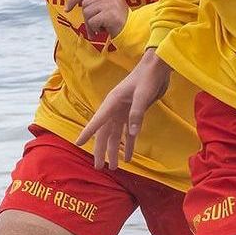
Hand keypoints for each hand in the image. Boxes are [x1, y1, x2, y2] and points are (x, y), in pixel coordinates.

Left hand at [64, 0, 128, 39]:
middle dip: (86, 18)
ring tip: (100, 29)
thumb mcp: (110, 4)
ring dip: (90, 25)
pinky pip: (92, 22)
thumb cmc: (118, 20)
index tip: (67, 9)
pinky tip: (103, 30)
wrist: (132, 31)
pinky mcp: (110, 14)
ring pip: (87, 13)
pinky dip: (95, 29)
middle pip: (85, 4)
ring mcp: (111, 4)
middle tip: (94, 26)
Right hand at [78, 50, 171, 169]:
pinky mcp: (134, 113)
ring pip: (116, 135)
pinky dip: (129, 144)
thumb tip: (132, 134)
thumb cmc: (148, 77)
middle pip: (105, 133)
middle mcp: (115, 109)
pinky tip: (129, 157)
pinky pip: (129, 132)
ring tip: (113, 167)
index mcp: (112, 102)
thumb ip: (137, 114)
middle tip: (98, 167)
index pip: (97, 121)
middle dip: (101, 150)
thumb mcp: (143, 95)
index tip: (78, 143)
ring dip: (115, 151)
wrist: (157, 67)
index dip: (88, 132)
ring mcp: (124, 111)